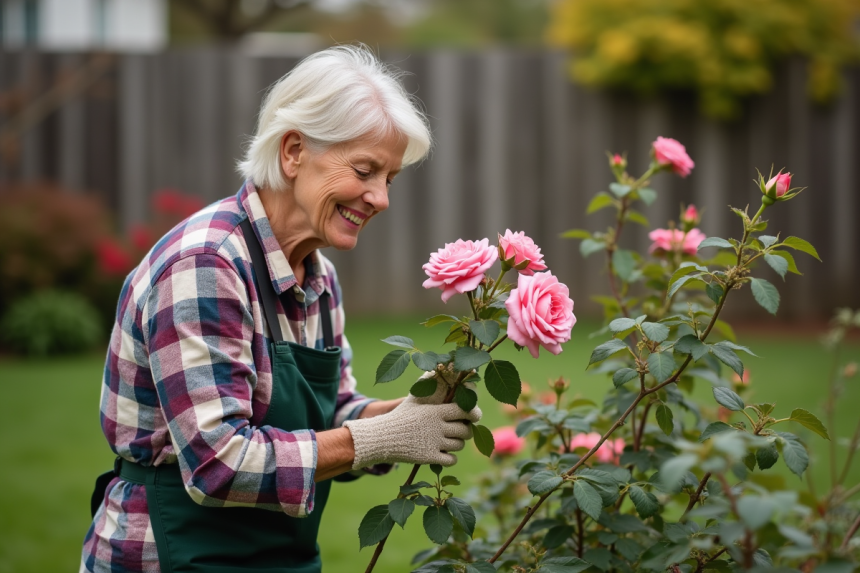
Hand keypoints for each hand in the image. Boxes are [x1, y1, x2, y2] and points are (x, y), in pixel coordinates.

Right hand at [343, 387, 481, 468]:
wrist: (382, 437)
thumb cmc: (400, 416)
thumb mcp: (413, 399)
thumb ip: (427, 387)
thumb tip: (438, 367)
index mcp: (435, 411)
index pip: (464, 411)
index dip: (473, 414)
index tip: (473, 416)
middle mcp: (438, 427)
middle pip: (465, 430)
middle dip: (466, 431)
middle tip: (460, 430)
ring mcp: (434, 443)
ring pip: (459, 445)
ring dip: (457, 444)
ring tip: (449, 441)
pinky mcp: (429, 457)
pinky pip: (451, 460)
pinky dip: (451, 458)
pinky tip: (444, 454)